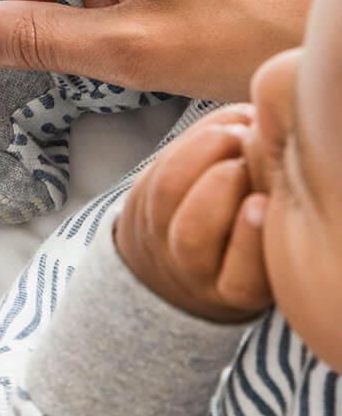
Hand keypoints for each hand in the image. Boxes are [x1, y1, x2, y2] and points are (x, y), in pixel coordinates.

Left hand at [114, 105, 271, 321]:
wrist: (174, 267)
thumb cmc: (244, 251)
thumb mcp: (268, 251)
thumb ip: (273, 210)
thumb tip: (274, 144)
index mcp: (238, 289)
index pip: (242, 279)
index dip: (248, 237)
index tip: (260, 202)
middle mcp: (193, 268)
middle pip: (193, 231)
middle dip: (224, 181)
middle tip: (253, 155)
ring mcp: (158, 233)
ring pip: (168, 188)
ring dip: (204, 148)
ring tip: (238, 132)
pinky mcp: (140, 201)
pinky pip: (159, 164)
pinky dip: (193, 136)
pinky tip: (224, 126)